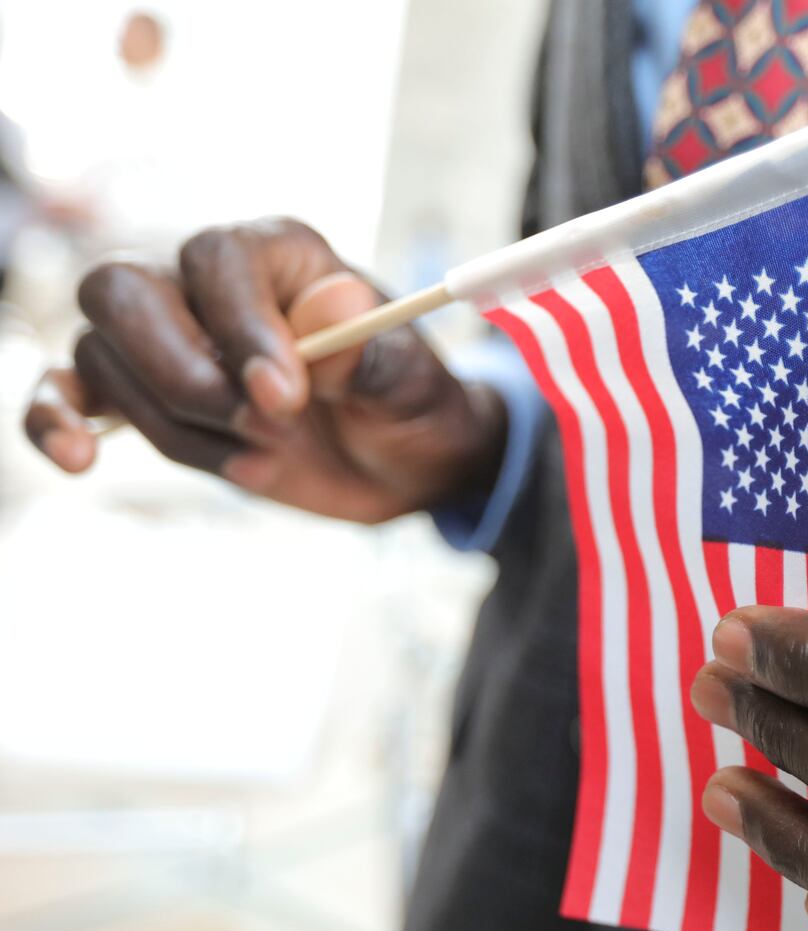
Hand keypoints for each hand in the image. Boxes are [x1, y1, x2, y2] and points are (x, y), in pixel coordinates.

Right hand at [24, 218, 504, 522]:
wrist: (403, 456)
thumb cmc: (409, 404)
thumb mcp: (411, 384)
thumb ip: (369, 351)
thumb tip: (336, 305)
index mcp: (278, 252)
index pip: (220, 261)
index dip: (240, 328)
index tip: (285, 398)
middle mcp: (206, 281)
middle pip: (126, 292)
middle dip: (184, 376)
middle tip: (265, 430)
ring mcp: (165, 338)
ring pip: (105, 359)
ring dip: (178, 429)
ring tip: (265, 460)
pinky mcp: (142, 397)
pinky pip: (65, 392)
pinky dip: (55, 420)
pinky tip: (77, 458)